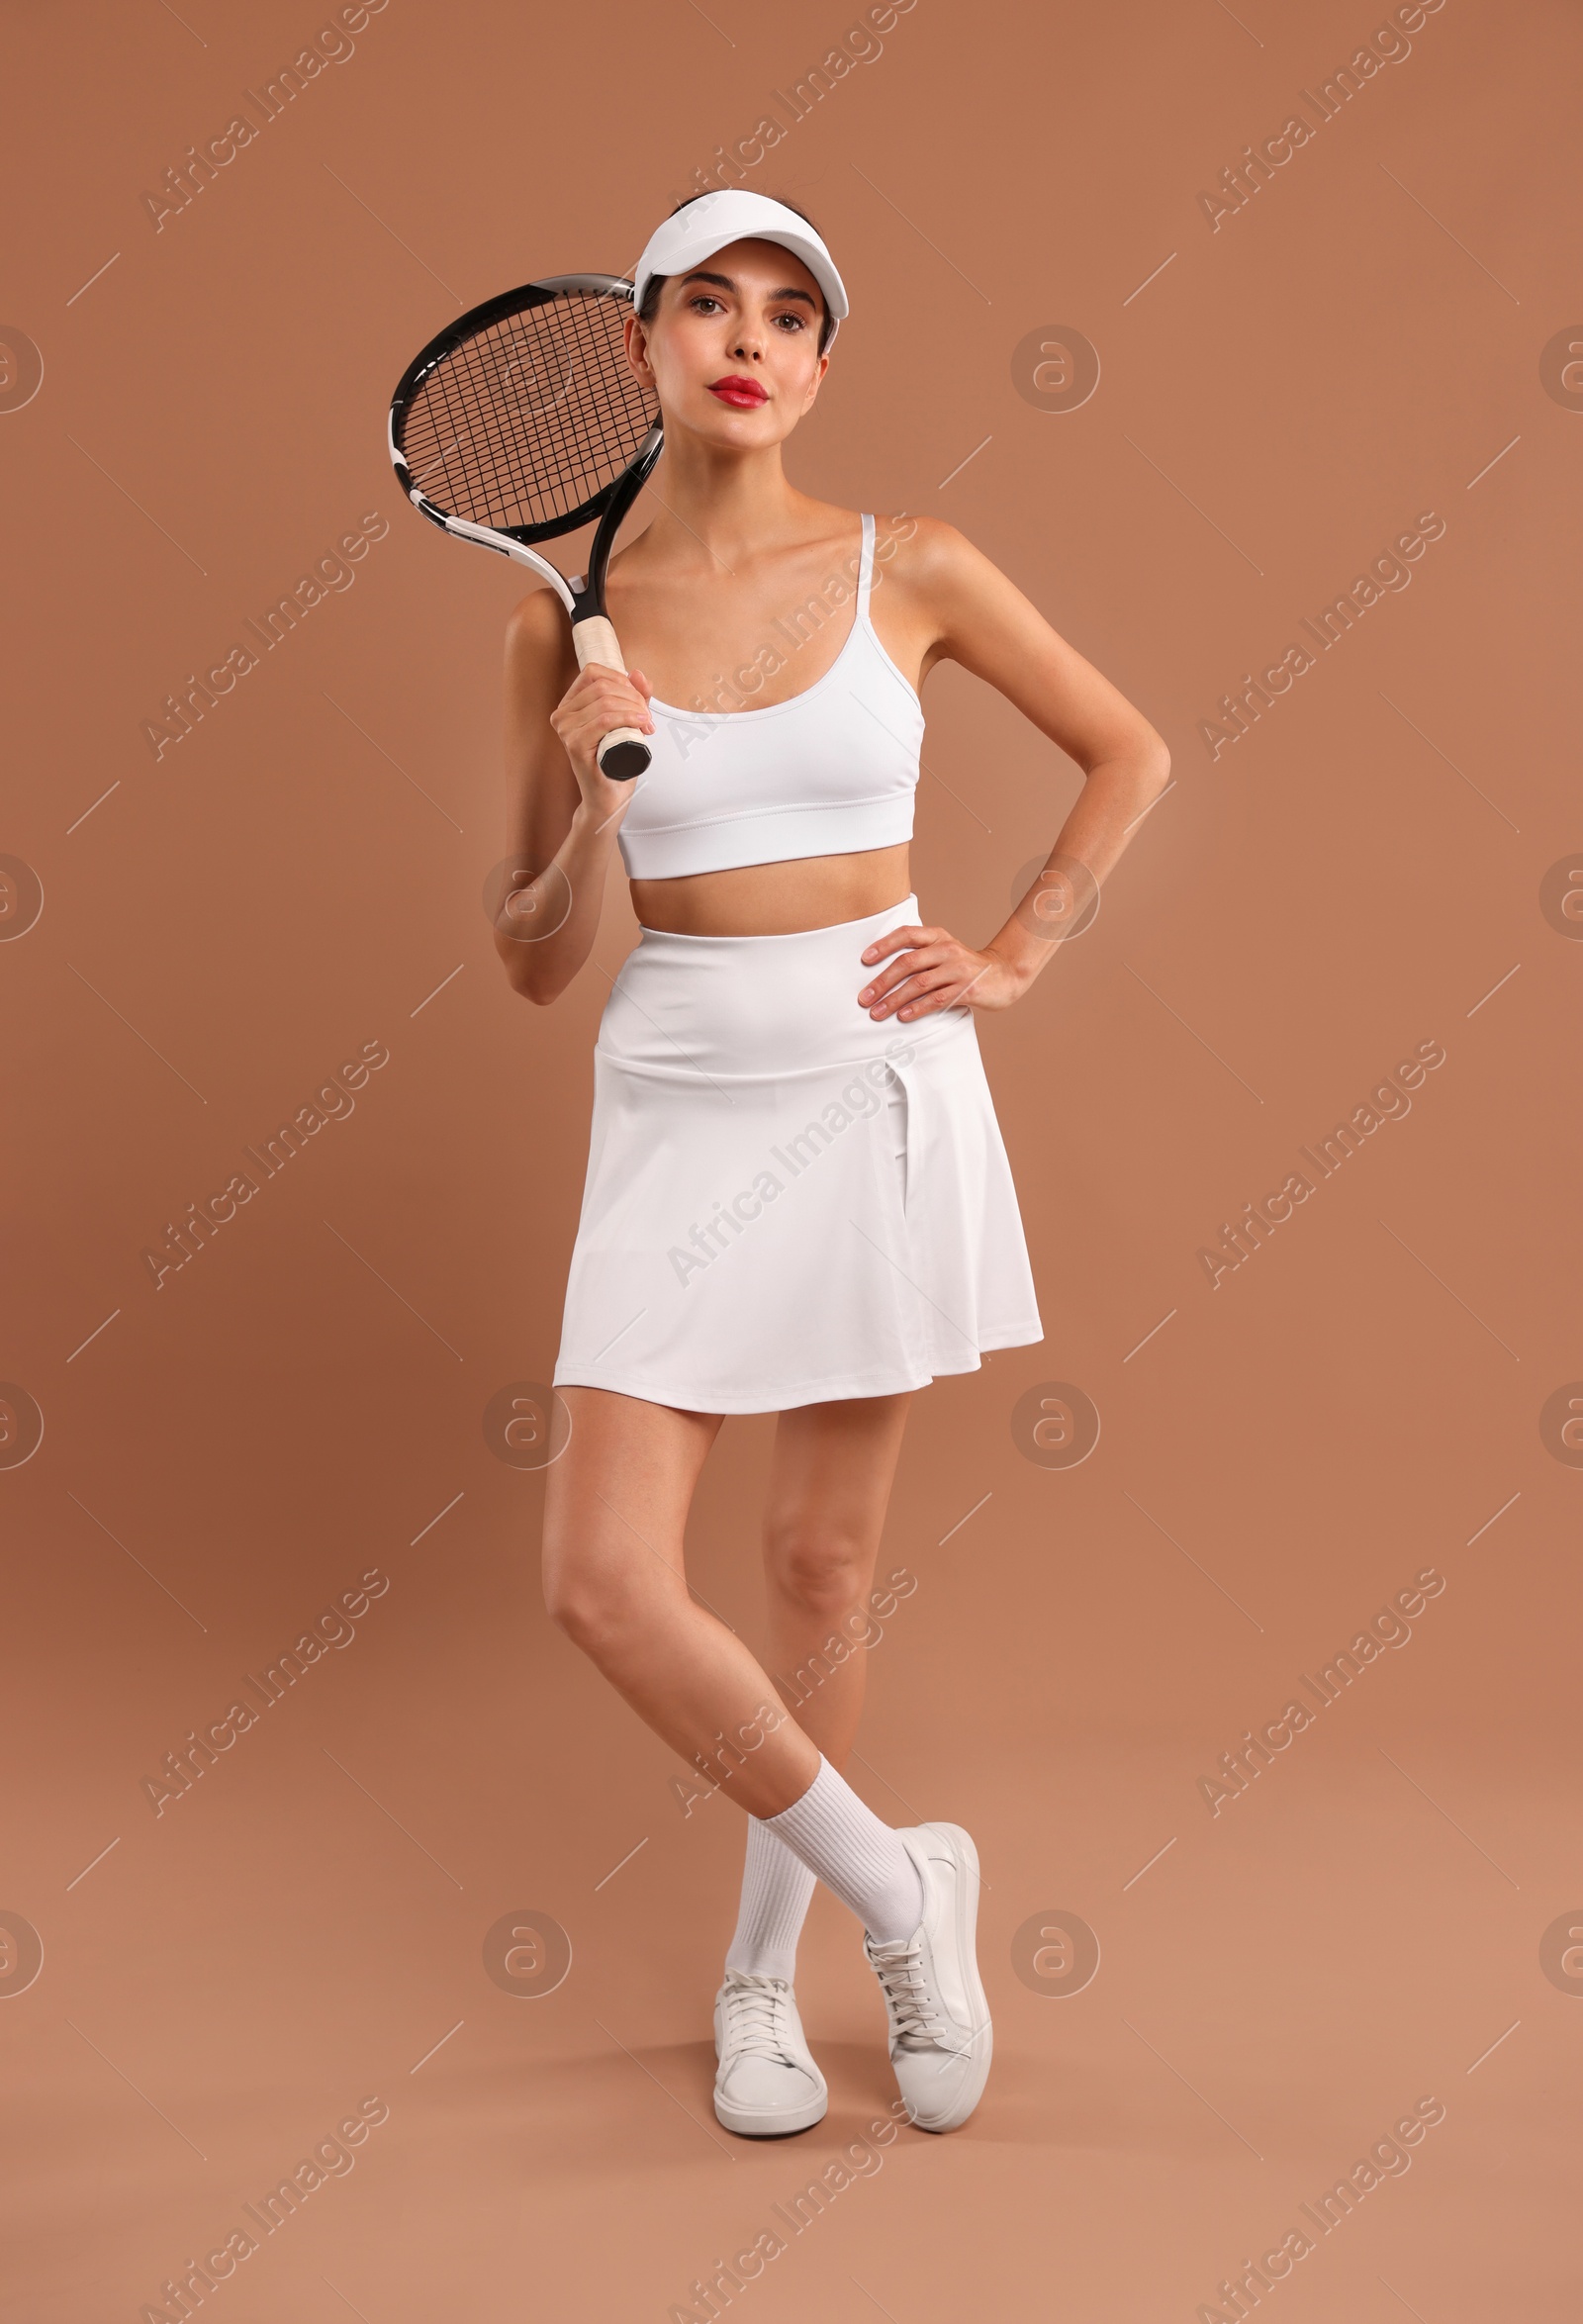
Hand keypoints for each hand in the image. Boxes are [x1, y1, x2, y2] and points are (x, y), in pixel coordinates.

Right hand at [549, 661, 654, 804]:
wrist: (608, 797)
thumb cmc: (614, 763)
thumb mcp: (627, 722)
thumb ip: (634, 696)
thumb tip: (637, 674)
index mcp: (570, 705)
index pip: (594, 672)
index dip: (621, 679)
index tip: (638, 699)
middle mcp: (563, 715)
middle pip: (602, 686)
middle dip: (633, 697)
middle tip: (647, 717)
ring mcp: (566, 730)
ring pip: (606, 701)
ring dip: (634, 708)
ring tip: (646, 724)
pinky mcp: (575, 744)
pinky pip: (604, 720)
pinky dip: (627, 718)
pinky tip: (641, 725)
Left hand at [857, 922, 1027, 1020]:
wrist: (1005, 975)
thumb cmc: (965, 966)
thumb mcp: (944, 951)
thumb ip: (920, 954)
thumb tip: (879, 972)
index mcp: (938, 937)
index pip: (906, 934)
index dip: (883, 945)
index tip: (864, 960)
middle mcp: (947, 949)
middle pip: (907, 963)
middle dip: (882, 982)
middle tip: (864, 998)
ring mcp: (958, 969)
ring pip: (919, 984)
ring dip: (894, 1000)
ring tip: (877, 1013)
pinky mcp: (968, 989)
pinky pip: (936, 999)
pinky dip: (917, 1008)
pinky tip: (902, 1016)